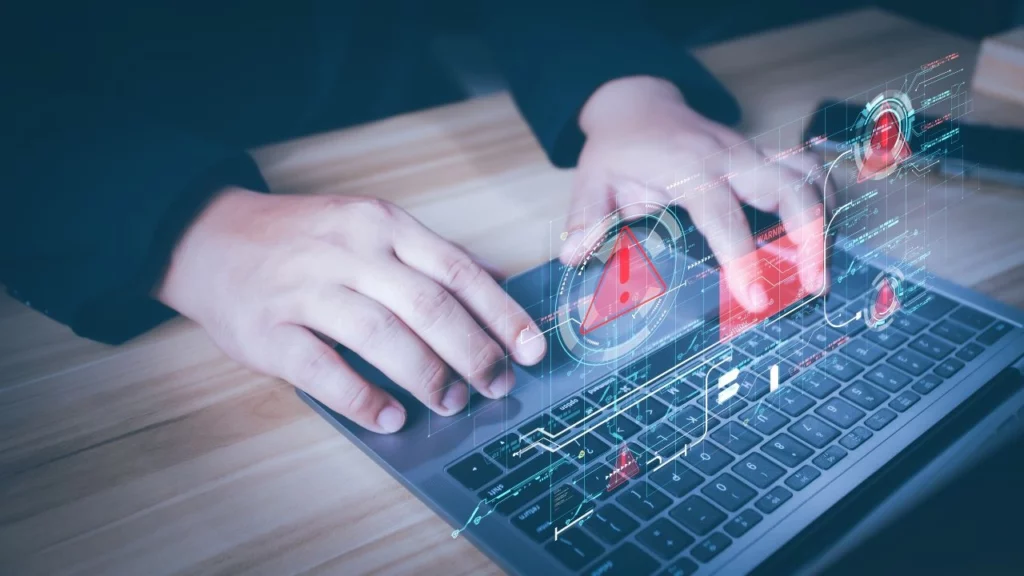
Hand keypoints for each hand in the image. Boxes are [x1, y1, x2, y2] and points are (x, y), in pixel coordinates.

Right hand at [156, 188, 546, 432]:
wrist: (209, 236)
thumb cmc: (303, 239)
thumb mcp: (370, 225)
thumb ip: (430, 255)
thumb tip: (498, 285)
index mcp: (382, 226)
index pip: (458, 271)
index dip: (501, 314)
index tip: (532, 350)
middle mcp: (349, 252)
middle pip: (429, 306)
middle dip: (473, 353)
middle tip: (497, 386)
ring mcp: (306, 290)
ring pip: (382, 336)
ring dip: (426, 377)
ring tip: (449, 403)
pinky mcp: (268, 330)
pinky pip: (323, 370)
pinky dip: (362, 398)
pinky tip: (389, 416)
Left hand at [564, 76, 829, 311]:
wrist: (637, 105)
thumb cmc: (618, 149)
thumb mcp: (592, 181)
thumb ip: (586, 220)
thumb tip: (575, 255)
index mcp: (688, 168)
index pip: (723, 216)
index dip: (742, 258)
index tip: (755, 299)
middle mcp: (729, 157)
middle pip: (788, 190)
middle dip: (808, 239)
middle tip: (811, 286)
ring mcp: (751, 153)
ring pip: (806, 177)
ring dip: (823, 221)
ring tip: (822, 271)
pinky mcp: (763, 155)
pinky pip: (806, 170)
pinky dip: (823, 199)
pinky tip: (825, 236)